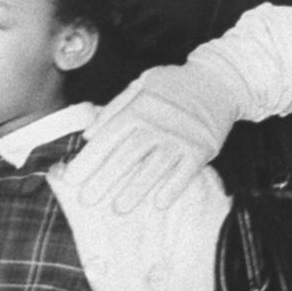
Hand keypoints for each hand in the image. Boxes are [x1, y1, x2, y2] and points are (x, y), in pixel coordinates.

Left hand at [65, 60, 237, 213]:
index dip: (89, 158)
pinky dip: (173, 188)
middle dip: (105, 178)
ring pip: (154, 167)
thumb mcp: (142, 84)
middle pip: (127, 155)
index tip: (72, 178)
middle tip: (86, 200)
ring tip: (118, 209)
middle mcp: (158, 123)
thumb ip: (114, 108)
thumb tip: (88, 134)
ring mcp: (181, 138)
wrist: (219, 82)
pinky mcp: (202, 149)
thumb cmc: (173, 84)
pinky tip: (159, 203)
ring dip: (136, 189)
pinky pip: (186, 173)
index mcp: (139, 107)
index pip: (108, 136)